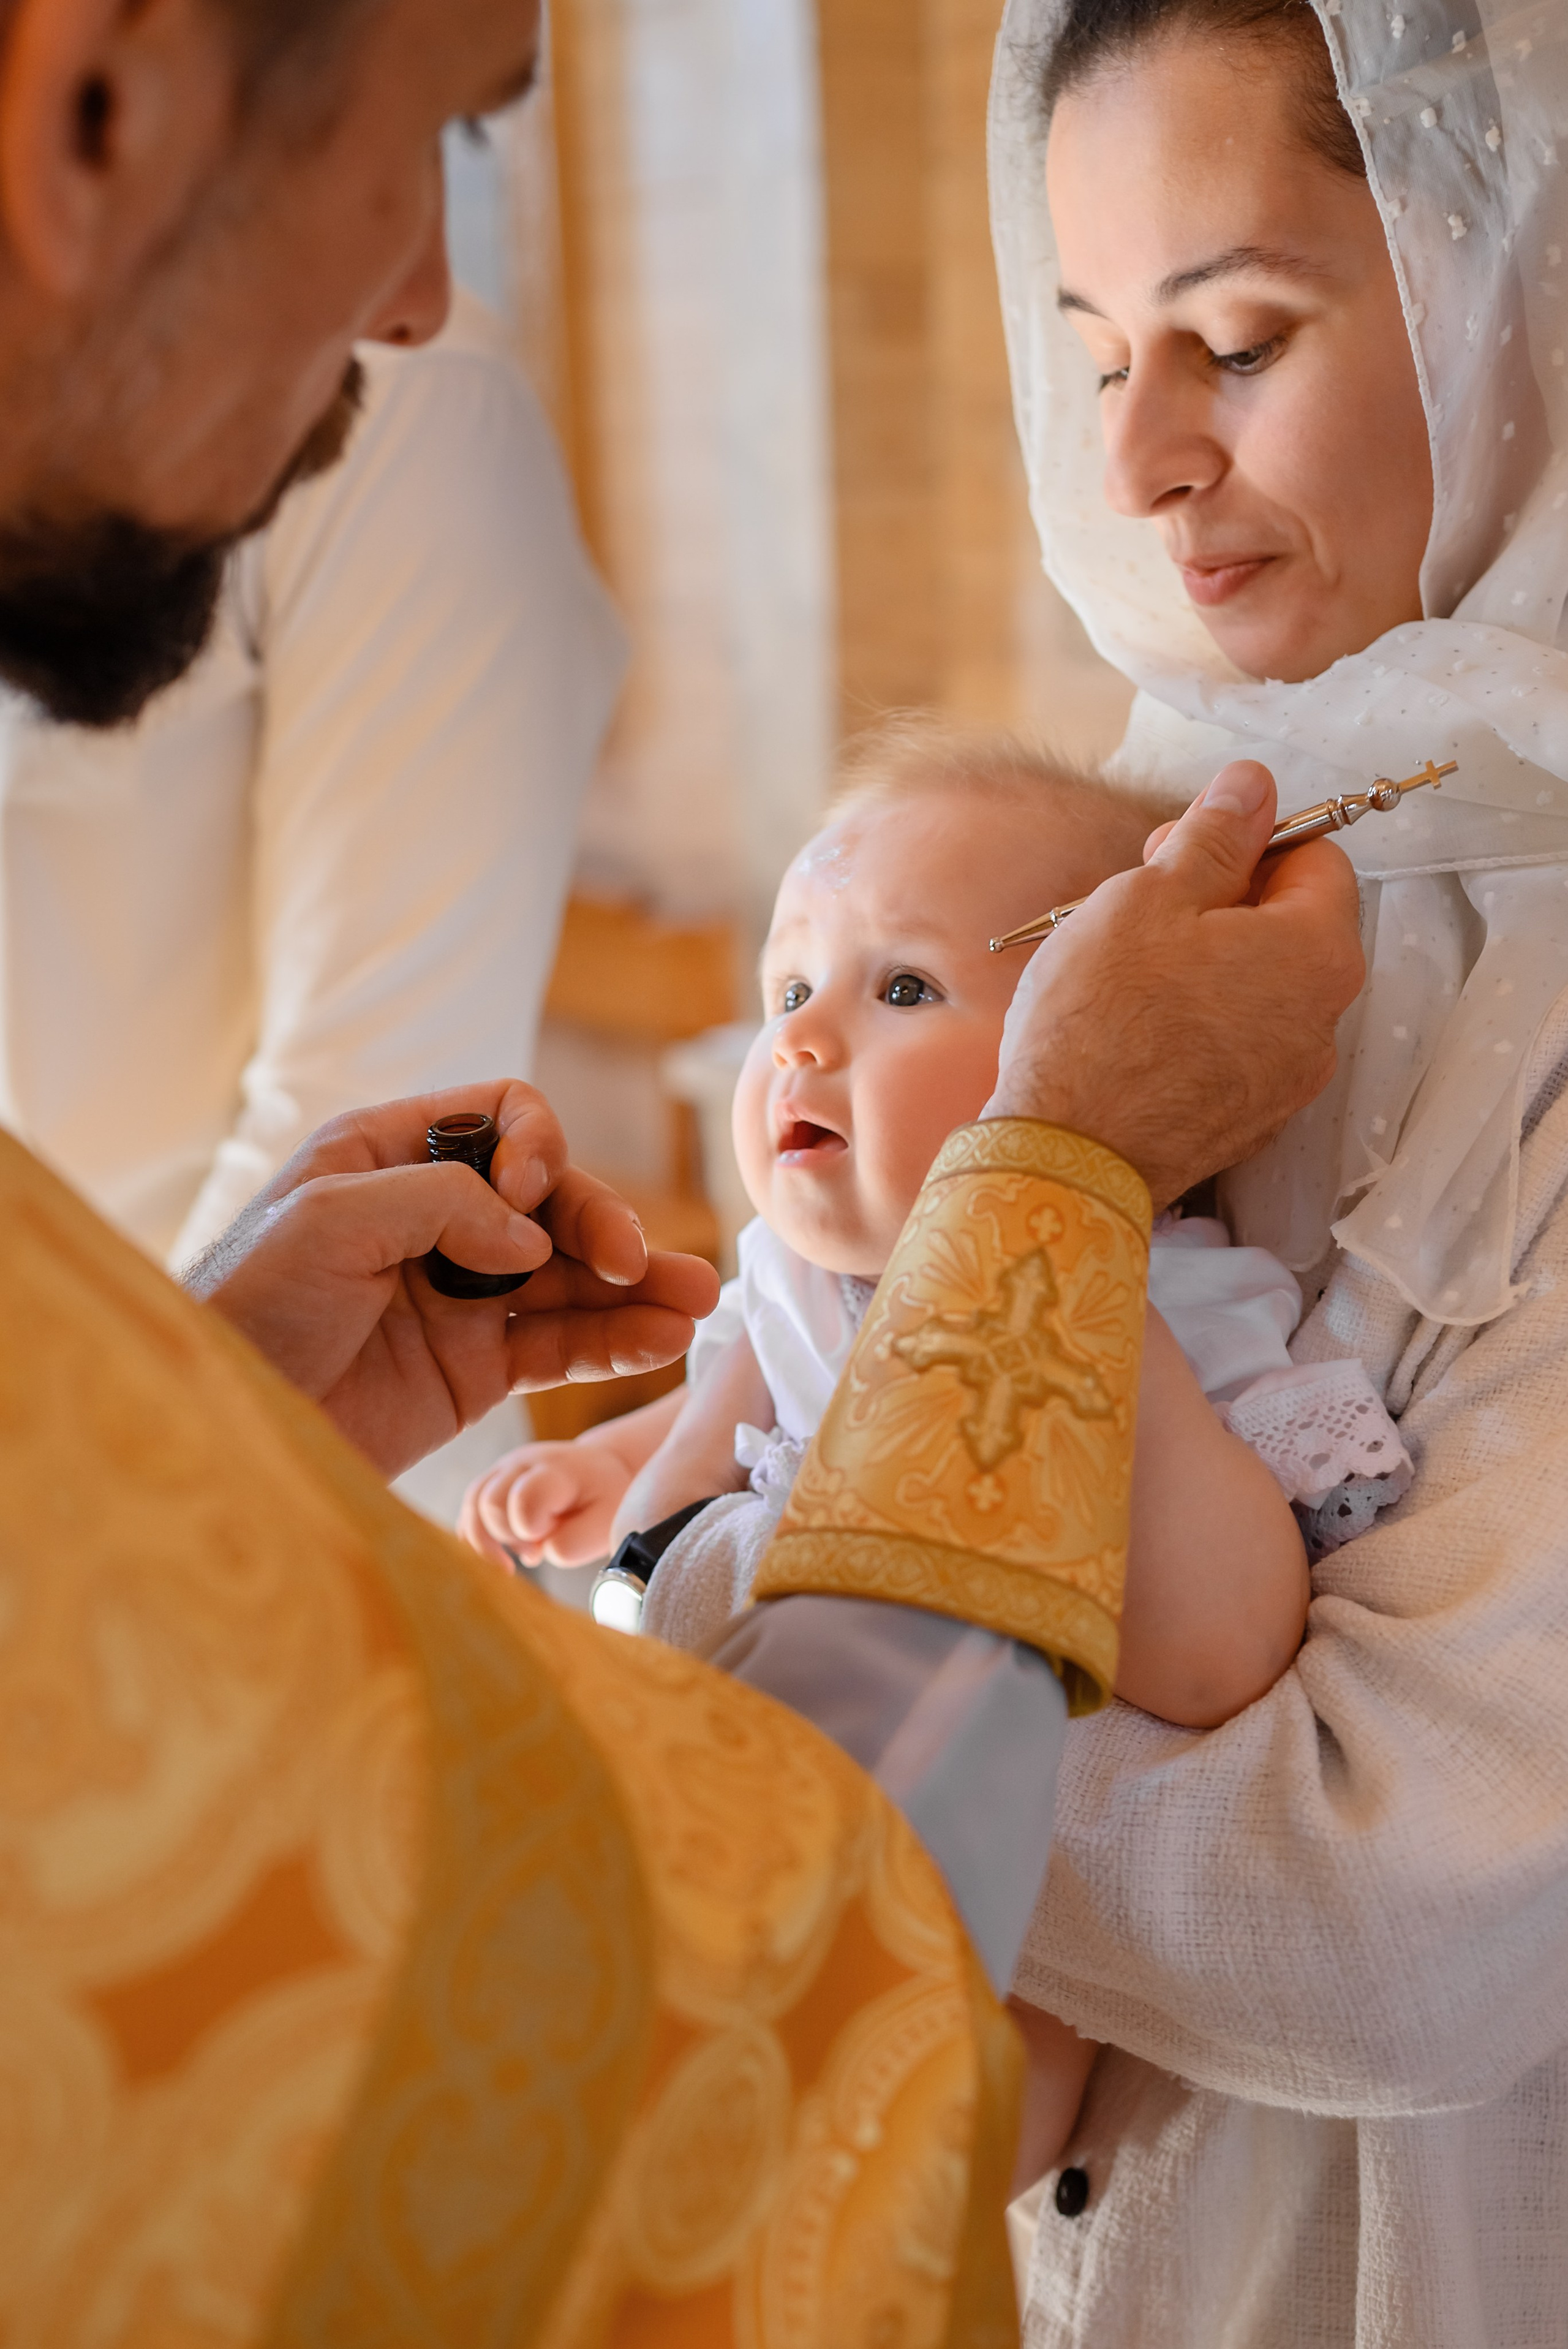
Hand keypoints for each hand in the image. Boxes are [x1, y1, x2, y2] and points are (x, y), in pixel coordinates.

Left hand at [184, 1082, 719, 1476]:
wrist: (219, 1429)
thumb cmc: (242, 1309)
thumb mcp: (324, 1222)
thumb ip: (436, 1204)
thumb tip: (531, 1237)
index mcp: (388, 1158)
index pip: (500, 1118)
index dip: (535, 1149)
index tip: (528, 1197)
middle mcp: (434, 1220)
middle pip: (552, 1201)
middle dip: (603, 1224)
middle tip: (637, 1263)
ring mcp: (460, 1297)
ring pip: (571, 1278)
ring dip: (636, 1286)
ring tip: (697, 1303)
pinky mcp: (473, 1370)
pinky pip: (560, 1347)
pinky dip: (614, 1342)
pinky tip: (662, 1340)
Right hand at [461, 1440, 631, 1569]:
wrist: (601, 1470)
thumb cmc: (605, 1498)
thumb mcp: (605, 1524)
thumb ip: (571, 1544)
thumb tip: (537, 1552)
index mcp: (556, 1470)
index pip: (523, 1498)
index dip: (530, 1528)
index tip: (550, 1534)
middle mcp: (524, 1462)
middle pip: (489, 1503)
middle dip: (510, 1536)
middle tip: (538, 1547)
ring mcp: (505, 1467)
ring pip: (472, 1505)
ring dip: (491, 1540)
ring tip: (525, 1553)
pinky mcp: (493, 1479)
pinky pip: (469, 1509)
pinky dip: (480, 1536)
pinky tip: (504, 1552)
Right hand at [985, 762, 1363, 1206]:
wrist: (1069, 1152)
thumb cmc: (1101, 1018)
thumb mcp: (1148, 897)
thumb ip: (1214, 837)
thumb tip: (1253, 785)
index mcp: (1316, 952)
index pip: (1317, 859)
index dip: (1245, 842)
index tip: (1177, 856)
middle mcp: (1323, 1021)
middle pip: (1291, 928)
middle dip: (1222, 904)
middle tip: (1140, 909)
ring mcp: (1289, 1082)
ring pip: (1261, 991)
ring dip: (1207, 968)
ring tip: (1129, 978)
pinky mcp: (1249, 1123)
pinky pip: (1237, 1050)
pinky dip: (1198, 1029)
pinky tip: (1136, 1035)